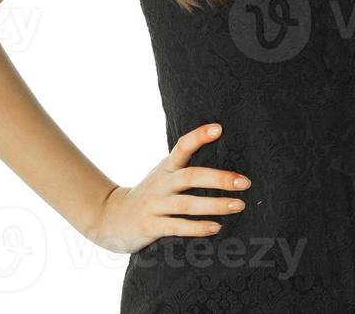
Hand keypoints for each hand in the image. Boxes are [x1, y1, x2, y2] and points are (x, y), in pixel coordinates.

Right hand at [85, 122, 250, 253]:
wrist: (110, 217)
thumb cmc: (149, 195)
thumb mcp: (163, 175)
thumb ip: (186, 168)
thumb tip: (222, 157)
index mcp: (166, 168)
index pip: (182, 147)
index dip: (199, 136)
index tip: (219, 128)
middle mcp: (161, 184)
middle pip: (190, 177)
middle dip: (219, 179)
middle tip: (244, 182)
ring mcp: (154, 205)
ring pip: (187, 204)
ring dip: (214, 205)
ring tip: (238, 205)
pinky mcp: (150, 226)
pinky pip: (176, 227)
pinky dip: (197, 227)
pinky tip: (216, 227)